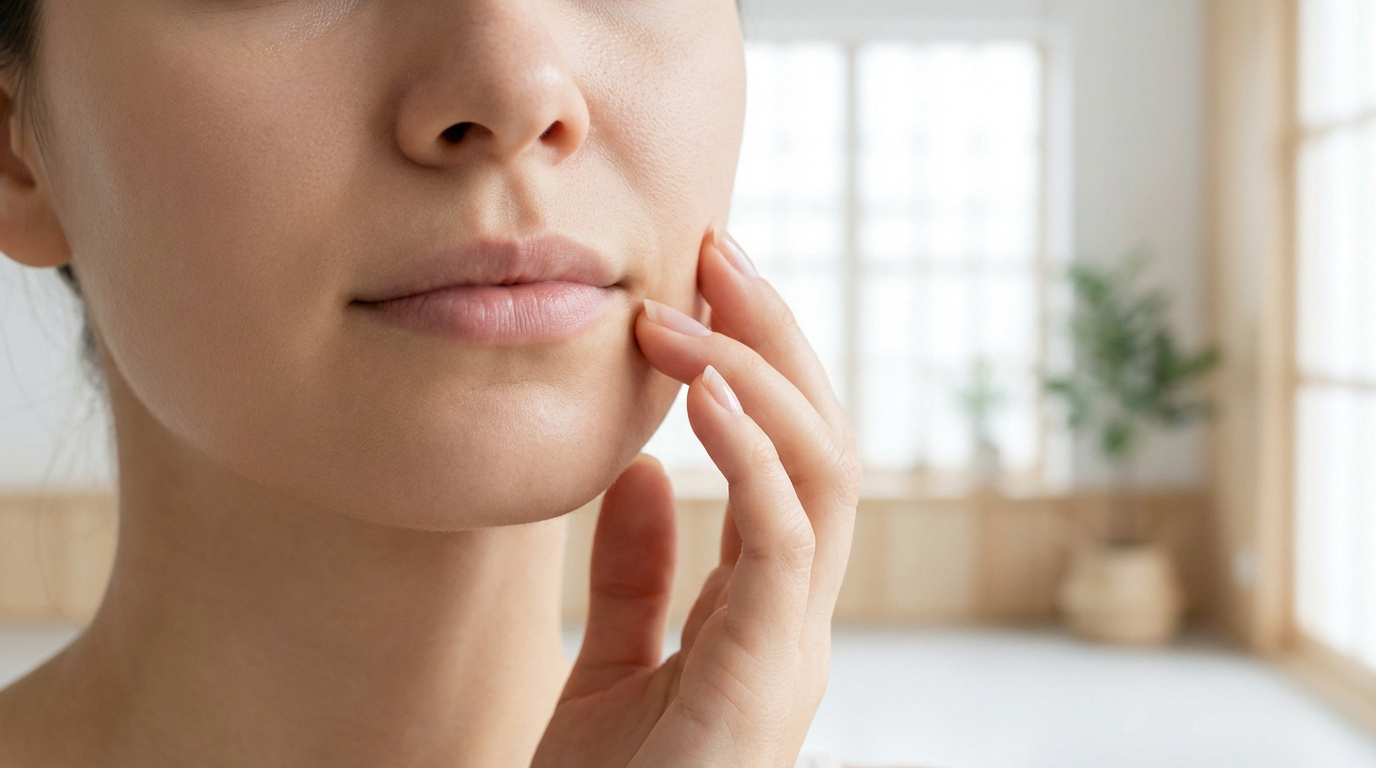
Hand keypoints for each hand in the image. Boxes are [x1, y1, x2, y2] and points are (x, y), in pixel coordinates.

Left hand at [531, 230, 860, 767]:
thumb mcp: (613, 662)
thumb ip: (641, 571)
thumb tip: (643, 471)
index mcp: (766, 609)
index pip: (790, 458)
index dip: (756, 362)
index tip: (697, 285)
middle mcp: (798, 620)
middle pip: (824, 444)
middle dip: (777, 337)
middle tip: (716, 249)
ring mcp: (794, 648)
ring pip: (823, 475)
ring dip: (759, 375)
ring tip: (688, 307)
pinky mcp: (768, 678)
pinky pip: (784, 543)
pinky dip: (753, 457)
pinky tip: (704, 396)